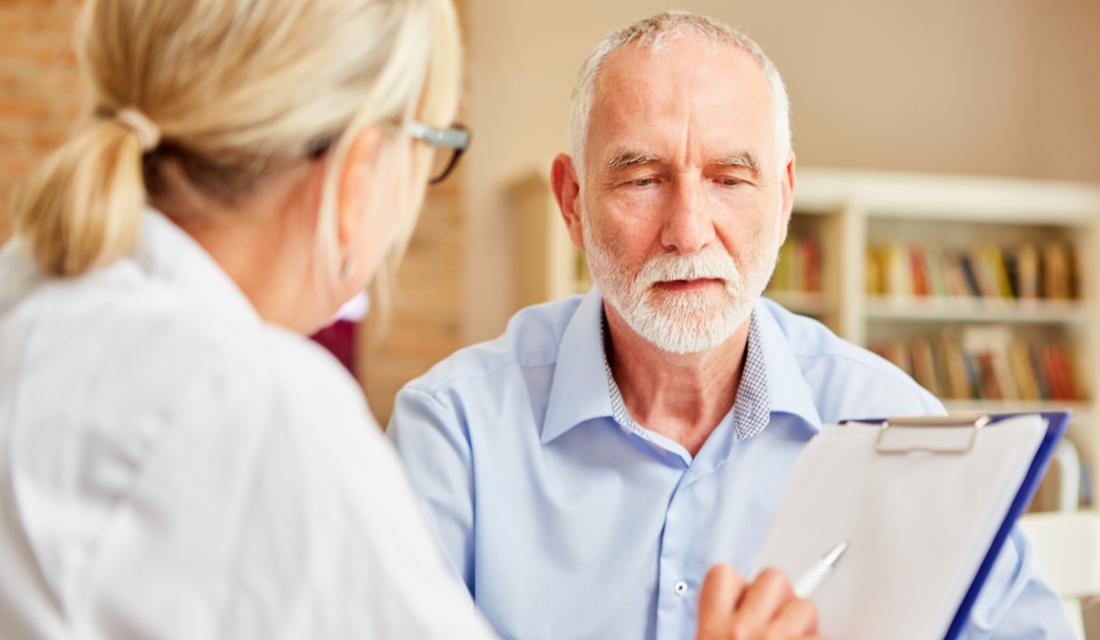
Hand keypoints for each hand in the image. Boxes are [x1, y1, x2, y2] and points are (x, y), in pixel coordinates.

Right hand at [695, 564, 823, 639]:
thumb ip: (723, 625)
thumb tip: (755, 604)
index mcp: (712, 631)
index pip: (723, 573)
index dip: (739, 584)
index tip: (744, 600)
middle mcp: (741, 632)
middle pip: (774, 578)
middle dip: (782, 599)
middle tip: (778, 625)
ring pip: (805, 607)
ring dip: (805, 627)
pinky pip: (823, 636)